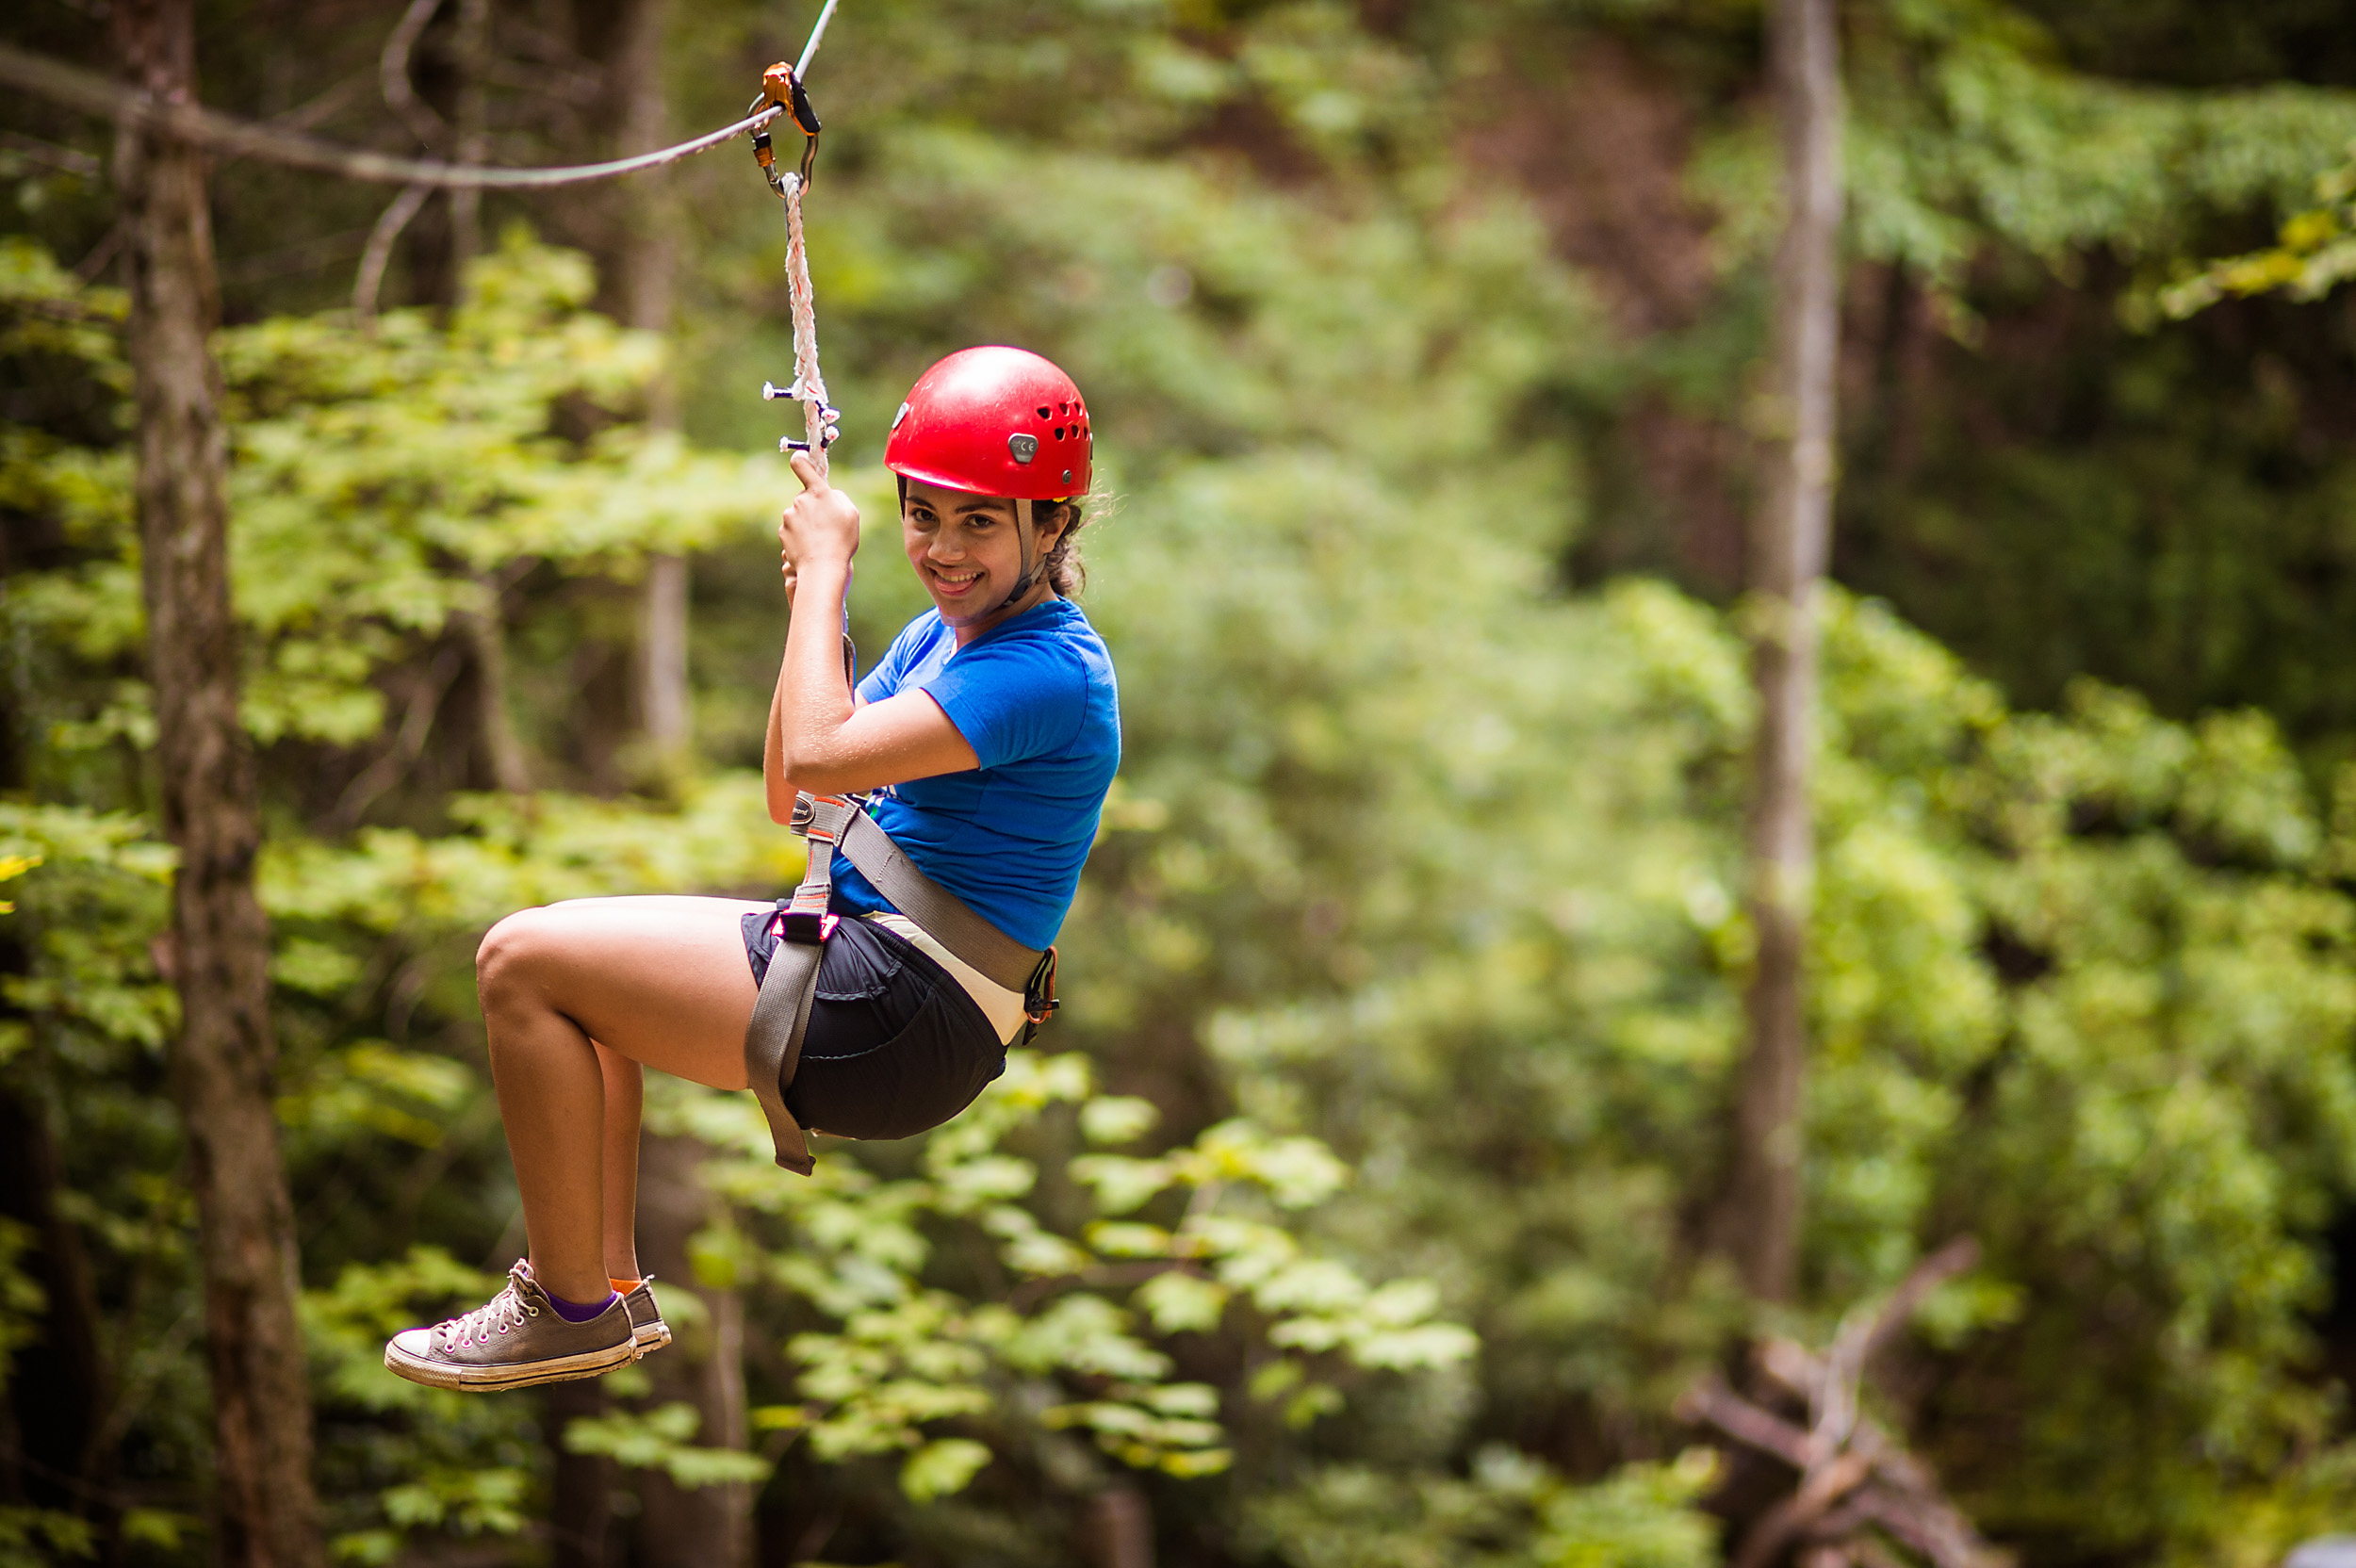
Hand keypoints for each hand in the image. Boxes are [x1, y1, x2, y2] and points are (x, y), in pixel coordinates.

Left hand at [779, 450, 860, 592]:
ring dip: (808, 523)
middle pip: (805, 497)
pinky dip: (800, 536)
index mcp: (817, 492)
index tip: (801, 457)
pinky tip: (811, 547)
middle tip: (828, 524)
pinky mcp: (783, 532)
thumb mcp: (851, 513)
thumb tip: (827, 494)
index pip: (801, 465)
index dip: (800, 459)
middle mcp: (800, 501)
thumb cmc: (841, 540)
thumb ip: (838, 497)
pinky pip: (792, 529)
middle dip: (814, 507)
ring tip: (822, 540)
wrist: (822, 567)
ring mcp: (789, 517)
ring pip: (799, 515)